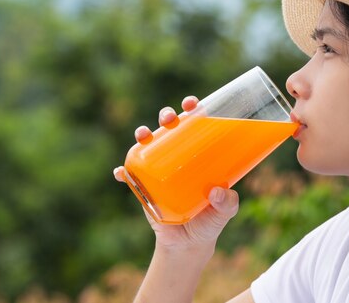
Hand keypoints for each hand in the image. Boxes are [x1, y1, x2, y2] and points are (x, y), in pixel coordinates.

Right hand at [113, 95, 239, 251]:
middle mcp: (176, 157)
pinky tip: (121, 172)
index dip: (192, 109)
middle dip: (167, 115)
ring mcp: (158, 170)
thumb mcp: (224, 212)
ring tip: (144, 134)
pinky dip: (123, 172)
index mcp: (197, 155)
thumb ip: (227, 203)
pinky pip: (129, 175)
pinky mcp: (143, 186)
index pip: (195, 125)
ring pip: (148, 144)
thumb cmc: (209, 221)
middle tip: (170, 117)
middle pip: (169, 128)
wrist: (188, 245)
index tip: (194, 104)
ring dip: (143, 134)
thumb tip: (217, 191)